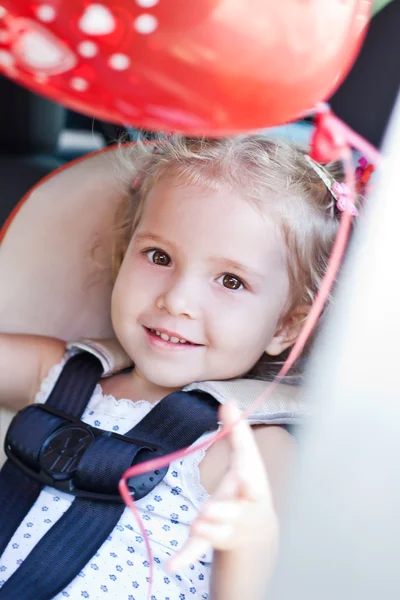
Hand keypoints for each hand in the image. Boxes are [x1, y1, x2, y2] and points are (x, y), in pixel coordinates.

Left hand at [167, 403, 277, 570]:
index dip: (250, 482)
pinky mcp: (209, 541)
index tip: (246, 478)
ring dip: (204, 530)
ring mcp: (225, 528)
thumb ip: (238, 431)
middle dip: (222, 512)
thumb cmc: (250, 484)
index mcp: (252, 487)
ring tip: (195, 527)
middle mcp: (240, 510)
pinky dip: (184, 558)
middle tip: (209, 510)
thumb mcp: (247, 458)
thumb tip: (229, 401)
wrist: (258, 529)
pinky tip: (170, 565)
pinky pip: (196, 552)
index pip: (253, 484)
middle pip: (232, 513)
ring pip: (214, 533)